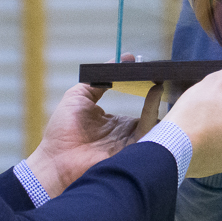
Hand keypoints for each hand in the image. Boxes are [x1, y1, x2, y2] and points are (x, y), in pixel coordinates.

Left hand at [26, 81, 162, 197]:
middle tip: (166, 75)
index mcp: (116, 124)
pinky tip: (154, 92)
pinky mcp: (132, 152)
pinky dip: (154, 111)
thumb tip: (120, 59)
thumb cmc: (61, 133)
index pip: (141, 107)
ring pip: (156, 123)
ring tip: (163, 79)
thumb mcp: (78, 96)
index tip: (153, 72)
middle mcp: (127, 135)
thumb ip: (98, 80)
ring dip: (160, 101)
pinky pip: (149, 131)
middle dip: (161, 97)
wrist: (55, 161)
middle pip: (153, 115)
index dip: (148, 90)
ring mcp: (131, 144)